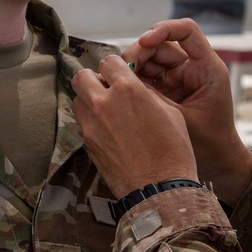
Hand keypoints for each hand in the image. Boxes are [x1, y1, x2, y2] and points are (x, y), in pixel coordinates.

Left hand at [72, 55, 196, 196]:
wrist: (160, 190)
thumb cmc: (173, 152)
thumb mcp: (169, 111)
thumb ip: (146, 93)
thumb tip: (133, 87)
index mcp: (127, 89)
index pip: (108, 62)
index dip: (116, 66)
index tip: (121, 73)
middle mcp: (103, 103)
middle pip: (82, 77)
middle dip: (94, 79)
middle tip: (107, 89)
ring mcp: (91, 125)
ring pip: (78, 100)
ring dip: (89, 100)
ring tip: (106, 110)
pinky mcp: (87, 145)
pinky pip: (82, 123)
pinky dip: (91, 121)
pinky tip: (108, 131)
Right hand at [121, 19, 251, 203]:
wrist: (219, 165)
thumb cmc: (210, 145)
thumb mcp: (182, 119)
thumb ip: (156, 97)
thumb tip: (126, 79)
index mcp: (207, 68)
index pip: (186, 31)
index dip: (164, 29)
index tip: (145, 41)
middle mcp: (193, 68)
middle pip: (162, 44)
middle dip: (140, 51)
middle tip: (123, 67)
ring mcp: (179, 79)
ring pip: (151, 59)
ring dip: (133, 65)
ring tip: (118, 80)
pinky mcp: (167, 90)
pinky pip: (147, 76)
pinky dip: (133, 79)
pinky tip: (120, 88)